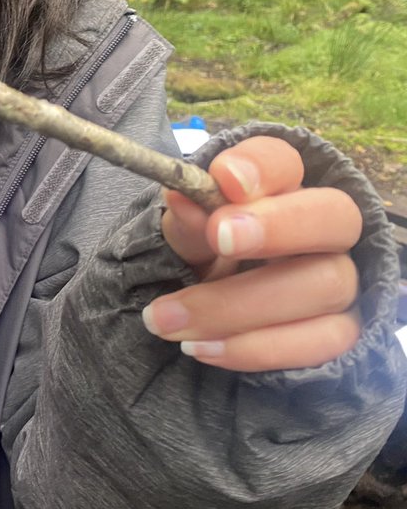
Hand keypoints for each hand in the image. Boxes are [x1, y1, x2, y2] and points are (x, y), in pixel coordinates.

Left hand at [148, 136, 362, 372]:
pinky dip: (256, 348)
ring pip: (324, 284)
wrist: (201, 314)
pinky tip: (201, 348)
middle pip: (334, 215)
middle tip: (219, 239)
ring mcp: (339, 279)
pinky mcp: (340, 330)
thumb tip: (181, 197)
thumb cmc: (196, 257)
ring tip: (168, 321)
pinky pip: (320, 342)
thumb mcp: (180, 238)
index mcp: (276, 188)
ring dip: (240, 305)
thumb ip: (185, 219)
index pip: (283, 160)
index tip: (223, 179)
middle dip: (277, 227)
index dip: (259, 167)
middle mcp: (321, 228)